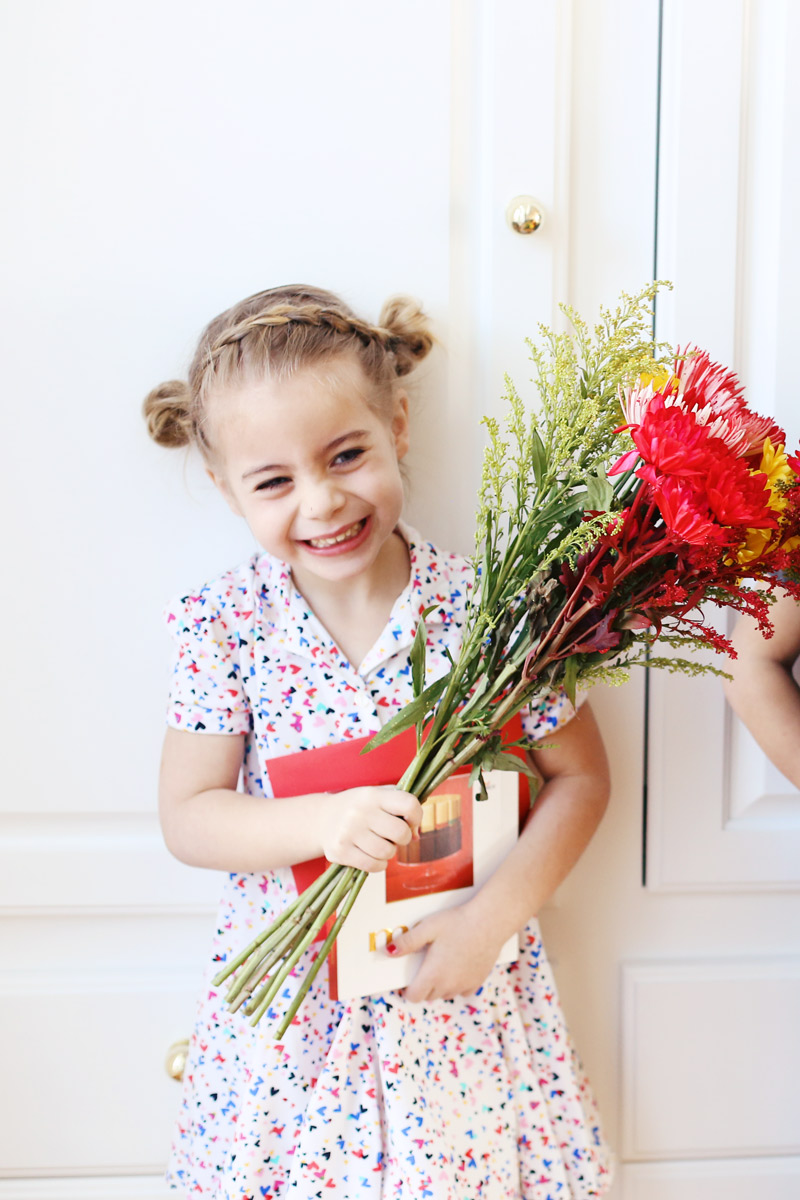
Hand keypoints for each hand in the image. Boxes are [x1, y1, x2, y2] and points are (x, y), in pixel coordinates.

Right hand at [320, 786, 420, 872]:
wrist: (322, 818)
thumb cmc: (359, 808)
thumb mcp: (378, 796)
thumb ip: (401, 808)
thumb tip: (416, 835)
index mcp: (373, 795)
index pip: (408, 804)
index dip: (417, 816)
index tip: (410, 821)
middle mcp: (360, 812)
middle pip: (400, 832)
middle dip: (402, 838)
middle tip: (393, 836)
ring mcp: (348, 832)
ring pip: (387, 852)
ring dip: (389, 852)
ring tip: (379, 844)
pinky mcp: (341, 852)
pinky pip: (374, 866)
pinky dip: (379, 864)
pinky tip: (371, 855)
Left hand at [390, 902, 505, 1002]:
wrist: (489, 922)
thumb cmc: (457, 922)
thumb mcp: (428, 928)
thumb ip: (407, 942)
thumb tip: (388, 952)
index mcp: (433, 974)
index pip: (414, 997)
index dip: (408, 990)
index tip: (408, 979)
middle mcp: (448, 985)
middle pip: (429, 996)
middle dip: (423, 986)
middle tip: (424, 966)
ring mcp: (464, 985)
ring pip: (446, 994)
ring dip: (440, 986)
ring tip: (441, 966)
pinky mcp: (478, 981)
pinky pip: (463, 992)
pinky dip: (458, 985)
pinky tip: (458, 969)